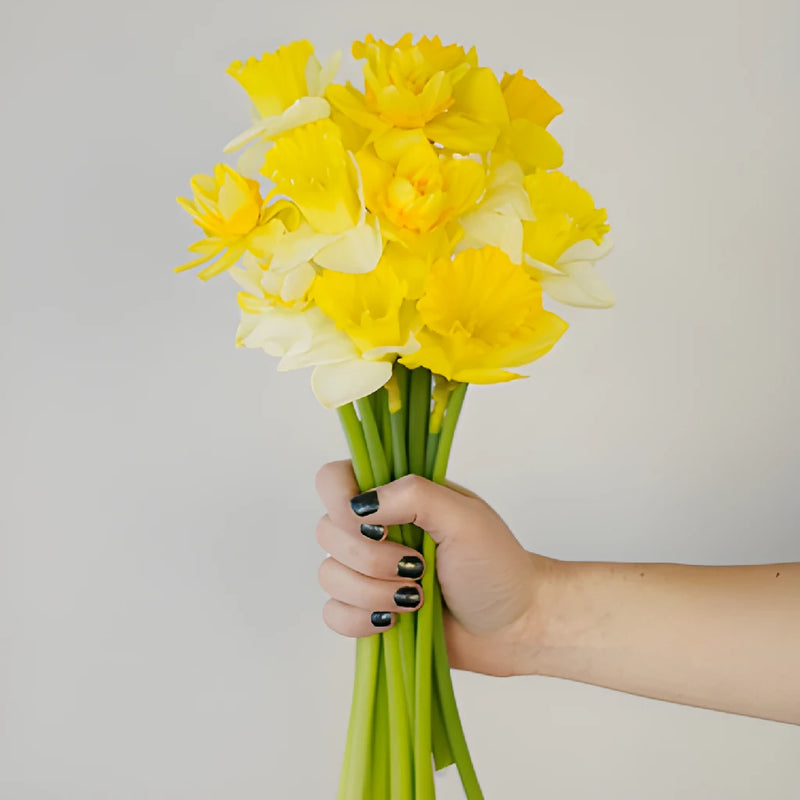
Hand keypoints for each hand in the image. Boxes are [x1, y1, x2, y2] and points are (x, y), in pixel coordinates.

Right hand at [314, 460, 552, 675]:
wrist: (514, 625)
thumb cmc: (496, 565)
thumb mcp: (464, 518)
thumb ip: (414, 496)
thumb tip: (361, 505)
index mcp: (394, 495)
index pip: (334, 479)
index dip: (340, 501)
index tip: (376, 526)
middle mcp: (374, 528)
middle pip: (326, 531)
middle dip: (370, 558)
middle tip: (418, 567)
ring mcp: (368, 571)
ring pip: (328, 575)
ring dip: (372, 592)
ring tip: (416, 598)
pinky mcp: (366, 609)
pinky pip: (333, 613)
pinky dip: (361, 620)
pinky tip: (395, 621)